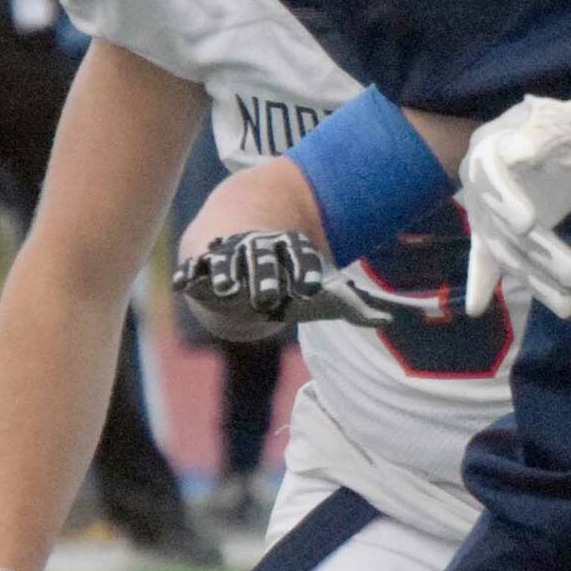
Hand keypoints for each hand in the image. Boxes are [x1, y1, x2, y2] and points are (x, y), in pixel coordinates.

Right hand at [172, 231, 392, 328]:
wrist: (249, 256)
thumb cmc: (294, 280)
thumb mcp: (326, 293)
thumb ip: (354, 306)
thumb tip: (388, 319)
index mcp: (292, 252)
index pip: (302, 258)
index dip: (306, 272)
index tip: (312, 289)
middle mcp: (260, 250)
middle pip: (264, 260)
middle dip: (267, 276)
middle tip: (270, 296)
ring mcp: (230, 255)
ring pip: (228, 260)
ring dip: (226, 273)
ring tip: (226, 288)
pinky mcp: (203, 265)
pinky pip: (194, 268)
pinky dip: (189, 276)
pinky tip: (182, 286)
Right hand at [460, 96, 570, 318]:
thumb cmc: (569, 127)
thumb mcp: (559, 120)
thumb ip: (540, 134)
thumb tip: (520, 153)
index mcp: (489, 150)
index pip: (492, 178)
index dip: (506, 201)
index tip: (527, 224)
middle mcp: (481, 186)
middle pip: (504, 226)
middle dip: (541, 253)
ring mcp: (488, 214)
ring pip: (508, 253)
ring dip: (536, 282)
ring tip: (570, 306)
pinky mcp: (499, 234)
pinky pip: (490, 260)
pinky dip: (481, 282)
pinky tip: (476, 308)